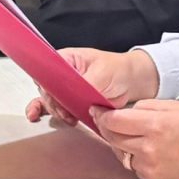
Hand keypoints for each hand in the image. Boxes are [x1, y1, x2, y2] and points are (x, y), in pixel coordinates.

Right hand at [25, 46, 158, 126]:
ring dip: (56, 111)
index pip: (46, 70)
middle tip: (64, 111)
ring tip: (68, 117)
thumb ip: (85, 83)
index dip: (46, 84)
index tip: (53, 96)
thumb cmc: (117, 70)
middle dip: (52, 102)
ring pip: (51, 101)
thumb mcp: (102, 73)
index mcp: (66, 59)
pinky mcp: (73, 103)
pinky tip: (61, 119)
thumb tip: (71, 94)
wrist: (132, 83)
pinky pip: (60, 109)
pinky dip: (59, 115)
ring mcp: (67, 89)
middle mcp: (62, 74)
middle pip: (46, 88)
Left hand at [95, 100, 178, 178]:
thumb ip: (146, 107)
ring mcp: (150, 167)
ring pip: (121, 154)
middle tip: (108, 122)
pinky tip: (149, 152)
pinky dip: (136, 158)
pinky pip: (134, 167)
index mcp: (155, 126)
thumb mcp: (175, 107)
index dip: (102, 115)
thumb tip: (123, 111)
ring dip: (121, 144)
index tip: (97, 111)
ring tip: (134, 136)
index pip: (114, 121)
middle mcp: (149, 148)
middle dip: (107, 129)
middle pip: (112, 138)